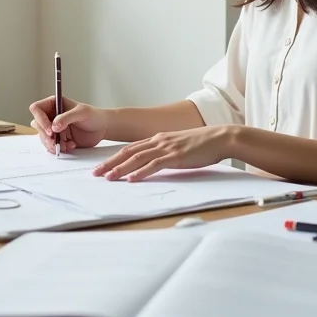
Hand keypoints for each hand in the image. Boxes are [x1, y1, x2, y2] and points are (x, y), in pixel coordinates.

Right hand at [29, 96, 109, 153]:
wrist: (102, 128)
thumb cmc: (94, 115)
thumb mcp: (82, 113)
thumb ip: (67, 117)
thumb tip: (53, 126)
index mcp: (54, 104)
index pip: (37, 109)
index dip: (40, 119)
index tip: (50, 130)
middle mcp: (51, 115)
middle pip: (38, 126)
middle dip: (46, 136)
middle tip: (56, 143)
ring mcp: (54, 128)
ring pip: (43, 137)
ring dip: (52, 144)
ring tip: (67, 145)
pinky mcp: (58, 139)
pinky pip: (51, 145)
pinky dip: (59, 148)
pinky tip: (71, 145)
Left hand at [92, 125, 233, 181]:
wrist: (220, 138)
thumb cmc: (203, 144)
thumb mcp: (180, 146)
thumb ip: (167, 152)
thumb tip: (156, 163)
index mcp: (159, 138)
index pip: (130, 148)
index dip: (114, 157)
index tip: (102, 166)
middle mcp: (159, 141)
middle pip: (128, 152)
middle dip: (110, 163)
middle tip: (95, 174)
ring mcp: (167, 147)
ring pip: (137, 158)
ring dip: (120, 168)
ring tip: (107, 178)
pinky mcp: (176, 156)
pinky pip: (154, 165)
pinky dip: (140, 172)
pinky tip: (131, 179)